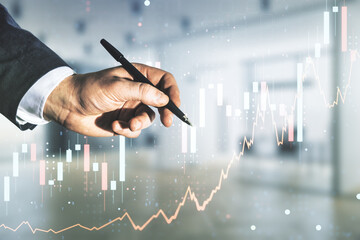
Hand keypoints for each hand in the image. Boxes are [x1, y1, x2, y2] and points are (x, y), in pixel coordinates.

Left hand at [43, 63, 180, 136]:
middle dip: (165, 113)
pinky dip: (127, 130)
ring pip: (148, 119)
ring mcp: (131, 107)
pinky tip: (113, 125)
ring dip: (140, 123)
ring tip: (127, 124)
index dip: (172, 92)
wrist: (67, 106)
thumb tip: (164, 99)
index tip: (174, 105)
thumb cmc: (89, 90)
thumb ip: (142, 92)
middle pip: (162, 102)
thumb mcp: (117, 87)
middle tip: (167, 122)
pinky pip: (135, 130)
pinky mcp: (124, 122)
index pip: (164, 81)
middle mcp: (137, 92)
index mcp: (137, 76)